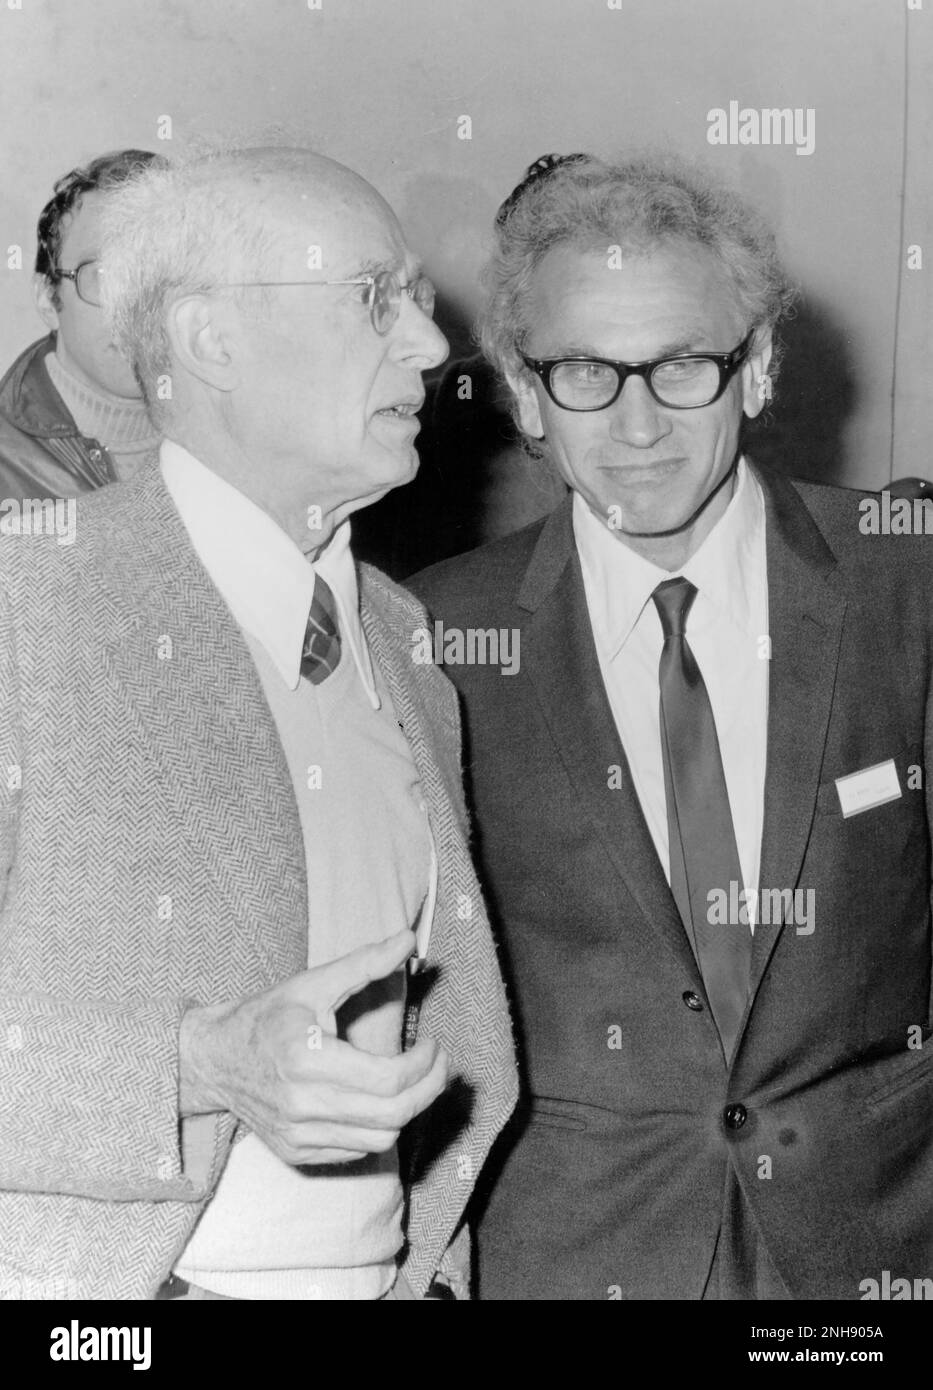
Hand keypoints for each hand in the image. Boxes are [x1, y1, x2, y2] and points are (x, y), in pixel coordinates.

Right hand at [179, 929, 446, 1164]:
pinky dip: (377, 1127)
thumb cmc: (267, 1017)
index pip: (389, 1079)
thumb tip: (408, 939)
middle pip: (392, 1115)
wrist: (214, 1060)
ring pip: (380, 1138)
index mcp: (306, 1059)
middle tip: (439, 1065)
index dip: (424, 1064)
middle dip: (428, 1089)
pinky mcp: (296, 1153)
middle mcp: (301, 1105)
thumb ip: (364, 963)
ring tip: (410, 1081)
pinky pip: (357, 1151)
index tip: (432, 1044)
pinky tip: (375, 1099)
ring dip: (406, 1110)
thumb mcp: (313, 983)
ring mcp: (297, 1135)